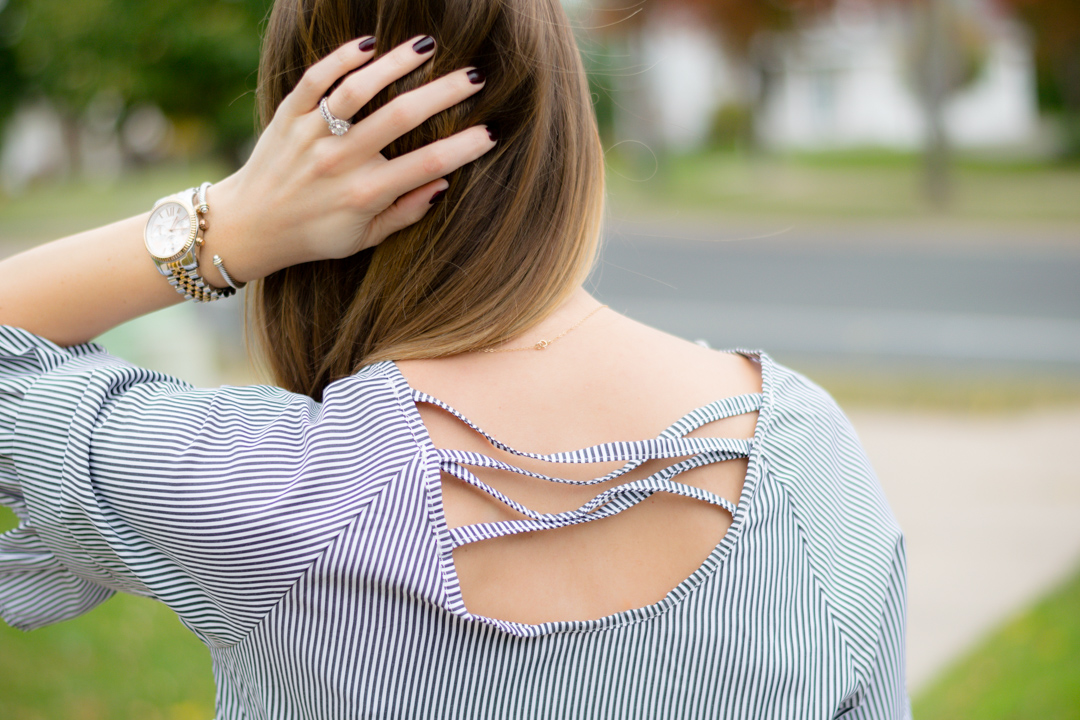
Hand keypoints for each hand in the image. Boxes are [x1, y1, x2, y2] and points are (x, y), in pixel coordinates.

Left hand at [206, 34, 495, 281]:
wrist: (249, 226)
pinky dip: (342, 58)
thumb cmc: (315, 234)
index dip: (464, 147)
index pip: (426, 164)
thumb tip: (443, 183)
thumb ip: (405, 213)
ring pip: (359, 88)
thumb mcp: (364, 238)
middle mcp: (339, 161)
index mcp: (364, 195)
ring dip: (397, 63)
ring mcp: (311, 135)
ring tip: (427, 47)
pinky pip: (316, 79)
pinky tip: (370, 45)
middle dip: (444, 92)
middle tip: (475, 76)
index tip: (490, 132)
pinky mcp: (288, 115)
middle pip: (401, 117)